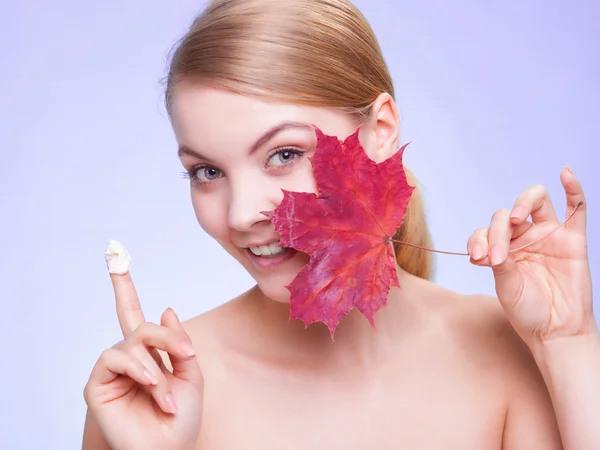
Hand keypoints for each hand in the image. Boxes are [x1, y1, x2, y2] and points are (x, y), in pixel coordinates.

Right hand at [83, 271, 202, 449]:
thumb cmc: (180, 419)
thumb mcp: (191, 376)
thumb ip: (179, 344)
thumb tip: (168, 309)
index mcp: (150, 354)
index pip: (134, 315)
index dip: (124, 287)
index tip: (116, 257)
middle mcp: (129, 358)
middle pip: (137, 322)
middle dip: (162, 334)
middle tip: (184, 352)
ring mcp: (112, 370)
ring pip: (133, 341)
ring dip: (155, 364)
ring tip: (166, 392)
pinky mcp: (98, 384)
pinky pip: (115, 358)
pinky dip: (138, 368)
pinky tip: (151, 384)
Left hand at [467, 167, 594, 345]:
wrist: (555, 330)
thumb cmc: (527, 311)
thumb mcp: (505, 286)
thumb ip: (499, 263)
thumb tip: (485, 247)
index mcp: (502, 248)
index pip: (486, 230)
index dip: (479, 239)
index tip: (479, 260)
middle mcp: (523, 238)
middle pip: (507, 214)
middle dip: (497, 230)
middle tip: (497, 253)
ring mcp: (548, 236)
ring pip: (536, 201)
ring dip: (523, 203)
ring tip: (517, 219)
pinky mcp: (572, 239)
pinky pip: (576, 208)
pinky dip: (572, 188)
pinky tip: (565, 174)